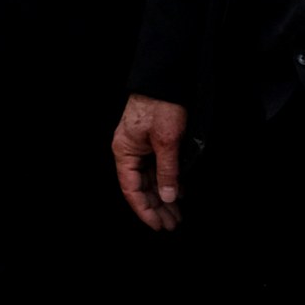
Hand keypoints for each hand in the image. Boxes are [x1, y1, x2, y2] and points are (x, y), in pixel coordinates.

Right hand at [113, 96, 187, 231]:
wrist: (165, 79)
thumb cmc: (161, 106)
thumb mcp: (166, 141)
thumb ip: (167, 171)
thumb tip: (168, 196)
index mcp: (125, 152)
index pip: (131, 189)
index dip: (145, 210)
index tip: (158, 225)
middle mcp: (129, 152)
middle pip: (141, 187)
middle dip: (157, 207)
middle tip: (172, 224)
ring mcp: (140, 147)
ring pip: (150, 180)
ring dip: (163, 197)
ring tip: (176, 214)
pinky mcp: (151, 143)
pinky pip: (156, 169)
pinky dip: (167, 182)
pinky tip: (179, 193)